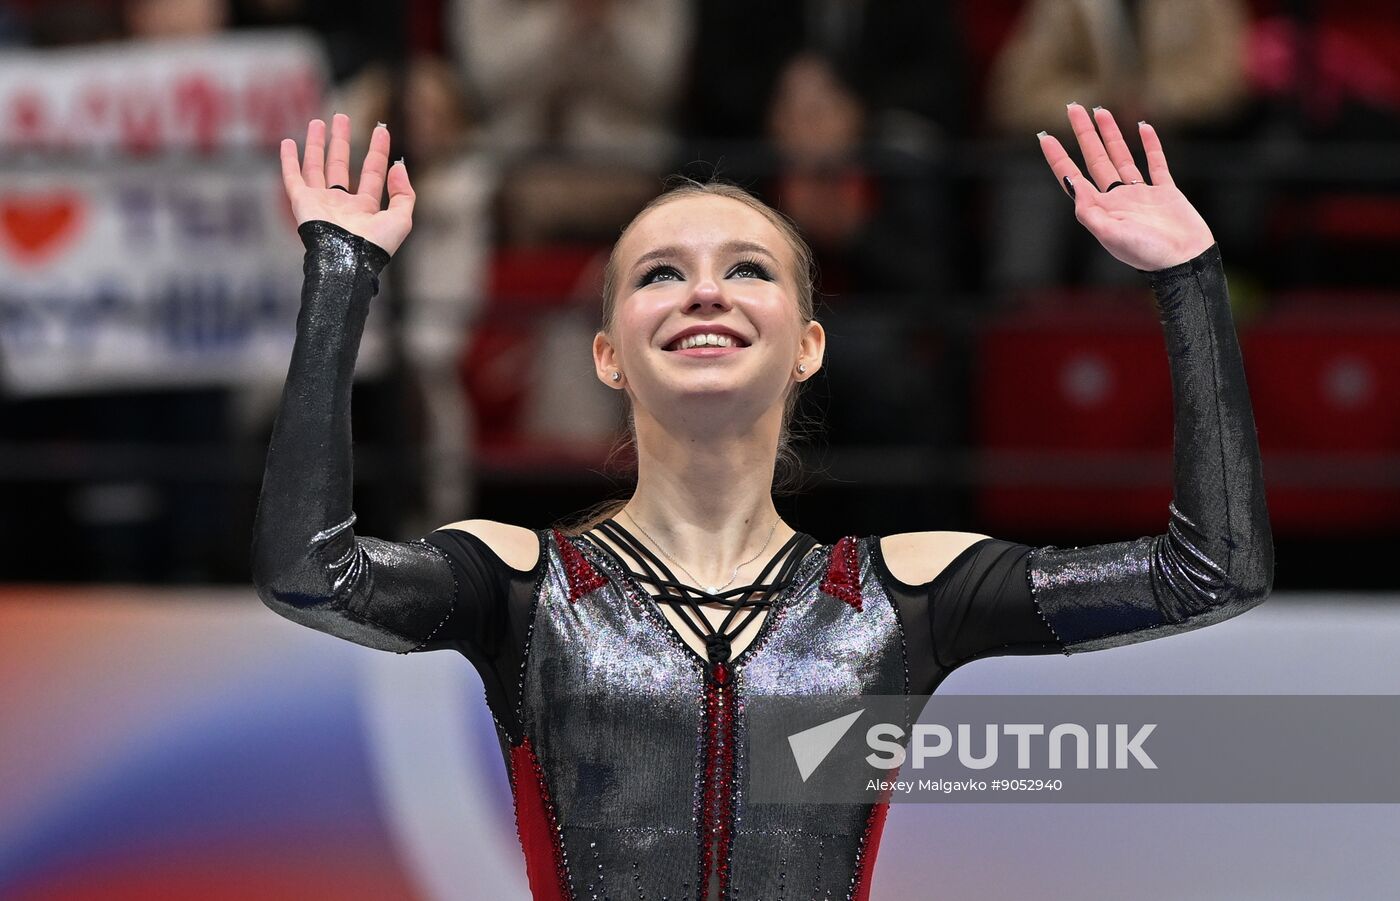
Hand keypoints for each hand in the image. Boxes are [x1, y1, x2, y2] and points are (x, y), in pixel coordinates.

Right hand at [280, 113, 415, 255]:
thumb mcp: (401, 219)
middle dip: (341, 140)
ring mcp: (320, 202)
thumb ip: (404, 193)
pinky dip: (289, 160)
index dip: (377, 150)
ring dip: (316, 144)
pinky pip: (293, 177)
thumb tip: (398, 166)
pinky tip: (287, 142)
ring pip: (316, 166)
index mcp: (365, 208)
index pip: (371, 171)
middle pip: (340, 164)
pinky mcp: (302, 203)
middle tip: (342, 117)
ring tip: (318, 121)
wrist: (347, 261)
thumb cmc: (375, 246)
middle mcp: (341, 203)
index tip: (381, 129)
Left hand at [1038, 103, 1213, 270]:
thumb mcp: (1112, 235)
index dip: (1058, 158)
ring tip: (1101, 111)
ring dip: (1111, 134)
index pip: (1073, 178)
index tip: (1044, 136)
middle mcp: (1118, 199)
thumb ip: (1090, 212)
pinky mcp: (1166, 192)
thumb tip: (1072, 184)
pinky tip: (1143, 127)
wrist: (1185, 262)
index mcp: (1102, 209)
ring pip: (1122, 157)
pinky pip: (1156, 164)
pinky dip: (1150, 145)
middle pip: (1095, 159)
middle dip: (1083, 134)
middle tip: (1072, 107)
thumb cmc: (1148, 254)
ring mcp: (1142, 194)